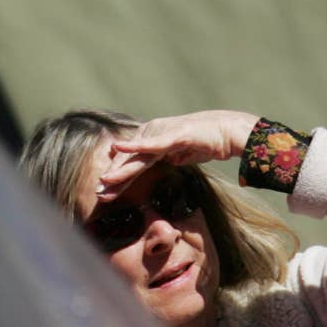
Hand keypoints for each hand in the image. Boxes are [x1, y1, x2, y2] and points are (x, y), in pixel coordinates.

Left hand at [99, 109, 258, 198]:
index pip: (132, 162)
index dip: (118, 178)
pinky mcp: (173, 135)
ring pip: (138, 156)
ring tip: (105, 181)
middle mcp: (152, 133)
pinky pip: (152, 143)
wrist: (228, 132)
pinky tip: (118, 148)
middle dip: (114, 178)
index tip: (104, 193)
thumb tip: (166, 163)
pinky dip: (135, 146)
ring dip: (120, 169)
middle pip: (130, 160)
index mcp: (152, 139)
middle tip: (98, 193)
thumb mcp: (182, 153)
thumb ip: (170, 157)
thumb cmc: (207, 141)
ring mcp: (161, 132)